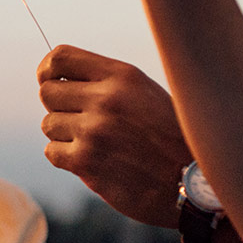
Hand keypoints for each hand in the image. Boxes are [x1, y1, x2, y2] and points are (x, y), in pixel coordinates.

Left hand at [38, 44, 192, 226]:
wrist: (194, 184)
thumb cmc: (171, 137)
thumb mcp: (146, 93)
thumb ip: (106, 82)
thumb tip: (59, 79)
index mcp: (122, 76)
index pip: (59, 58)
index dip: (48, 70)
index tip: (51, 80)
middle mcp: (105, 99)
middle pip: (48, 92)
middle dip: (59, 106)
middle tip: (81, 119)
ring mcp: (94, 131)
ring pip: (49, 124)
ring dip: (64, 134)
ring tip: (93, 143)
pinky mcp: (87, 163)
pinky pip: (52, 152)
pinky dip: (65, 157)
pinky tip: (90, 159)